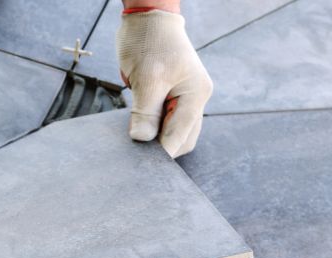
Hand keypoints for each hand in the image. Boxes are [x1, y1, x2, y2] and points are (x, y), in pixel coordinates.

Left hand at [116, 8, 212, 156]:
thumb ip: (146, 112)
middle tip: (135, 152)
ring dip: (156, 139)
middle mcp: (195, 100)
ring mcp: (185, 100)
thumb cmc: (149, 41)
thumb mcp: (147, 78)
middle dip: (160, 148)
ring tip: (136, 137)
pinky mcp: (171, 99)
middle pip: (181, 140)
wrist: (147, 19)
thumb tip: (142, 140)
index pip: (180, 136)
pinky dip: (153, 129)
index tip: (141, 164)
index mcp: (196, 95)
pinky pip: (165, 123)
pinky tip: (139, 129)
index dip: (161, 152)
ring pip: (174, 133)